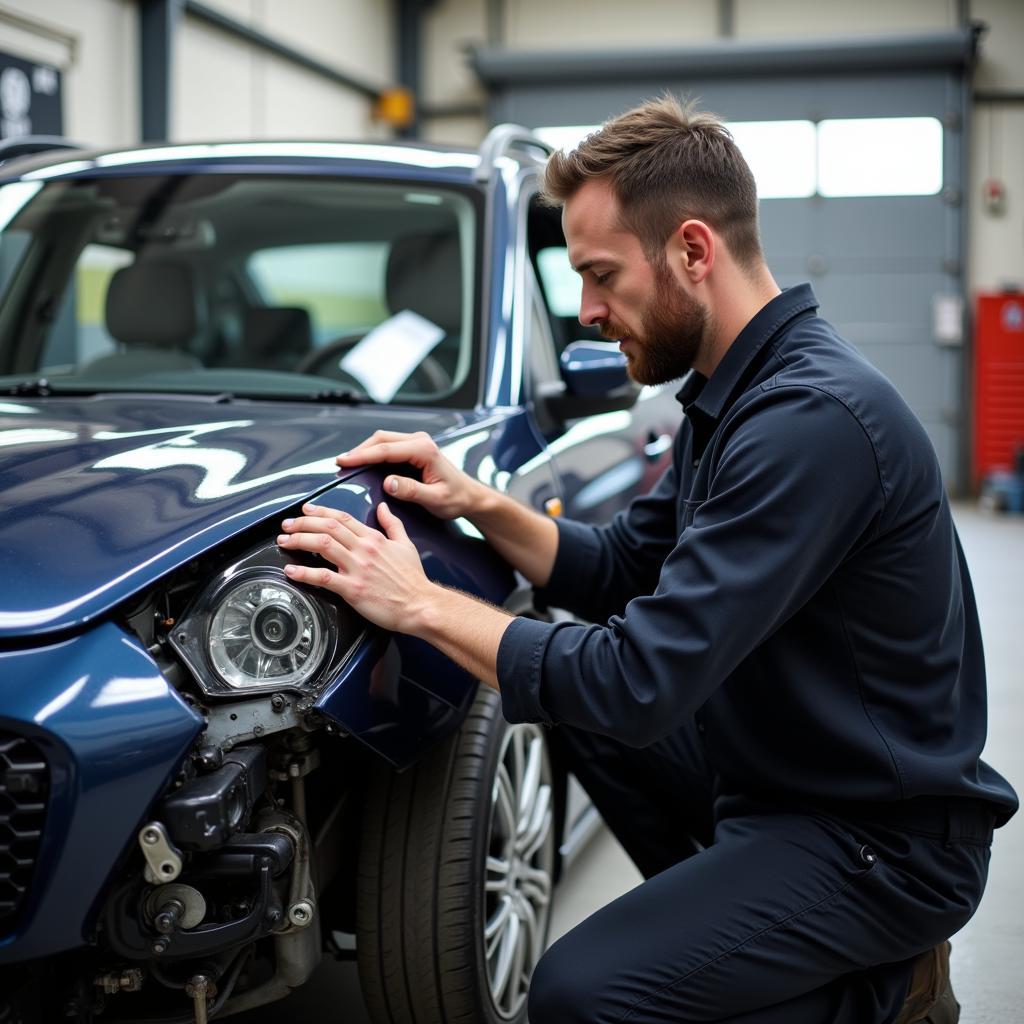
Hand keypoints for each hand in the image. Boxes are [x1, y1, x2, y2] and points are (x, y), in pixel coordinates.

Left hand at [277, 501, 436, 634]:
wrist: (421, 604)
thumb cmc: (413, 580)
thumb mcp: (406, 545)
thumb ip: (392, 524)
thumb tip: (383, 507)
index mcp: (374, 538)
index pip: (342, 518)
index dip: (320, 511)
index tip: (305, 510)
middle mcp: (364, 549)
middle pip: (328, 526)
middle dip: (302, 523)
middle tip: (287, 526)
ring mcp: (358, 568)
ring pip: (323, 544)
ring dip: (299, 540)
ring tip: (284, 542)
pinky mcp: (353, 589)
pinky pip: (323, 577)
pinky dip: (304, 573)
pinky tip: (291, 571)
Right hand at [335, 430, 479, 520]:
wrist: (469, 496)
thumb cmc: (456, 498)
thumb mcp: (435, 499)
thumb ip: (412, 491)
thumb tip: (389, 482)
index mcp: (425, 450)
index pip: (386, 450)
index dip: (362, 456)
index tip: (344, 462)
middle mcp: (420, 441)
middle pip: (381, 439)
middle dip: (360, 450)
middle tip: (340, 462)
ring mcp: (417, 442)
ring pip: (383, 440)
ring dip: (365, 449)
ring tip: (348, 462)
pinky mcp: (414, 448)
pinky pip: (389, 446)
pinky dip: (373, 452)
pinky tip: (363, 461)